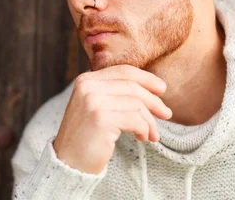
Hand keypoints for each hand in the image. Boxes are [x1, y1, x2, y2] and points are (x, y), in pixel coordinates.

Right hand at [52, 64, 171, 173]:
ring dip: (150, 121)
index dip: (146, 78)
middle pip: (132, 86)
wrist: (68, 163)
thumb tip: (151, 88)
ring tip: (152, 134)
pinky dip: (144, 129)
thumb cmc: (86, 136)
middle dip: (154, 101)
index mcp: (86, 80)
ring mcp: (93, 102)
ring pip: (137, 104)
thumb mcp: (97, 107)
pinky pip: (135, 119)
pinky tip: (143, 138)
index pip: (123, 71)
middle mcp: (88, 87)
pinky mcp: (101, 119)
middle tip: (166, 114)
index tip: (162, 89)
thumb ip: (114, 93)